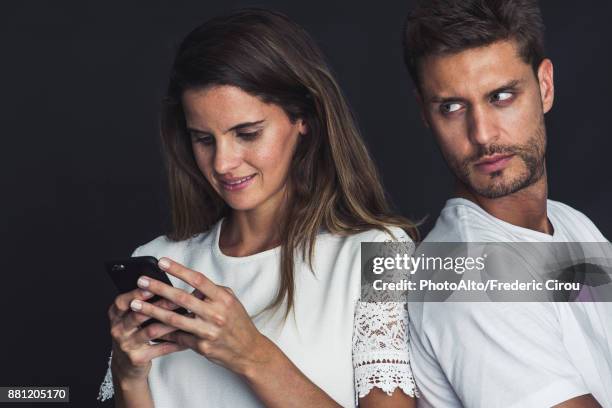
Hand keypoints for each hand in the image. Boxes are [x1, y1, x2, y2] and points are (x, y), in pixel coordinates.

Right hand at [107, 287, 188, 383]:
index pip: (122, 302)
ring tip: (187, 316)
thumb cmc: (133, 333)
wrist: (125, 365)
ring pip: (151, 331)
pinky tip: (189, 337)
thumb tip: (169, 287)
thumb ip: (143, 303)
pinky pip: (161, 348)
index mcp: (116, 315)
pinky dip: (176, 342)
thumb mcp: (130, 317)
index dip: (136, 294)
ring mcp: (127, 345)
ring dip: (171, 323)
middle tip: (178, 299)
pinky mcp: (137, 358)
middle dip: (160, 305)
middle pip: (138, 315)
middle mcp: (118, 329)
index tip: (152, 286)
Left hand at [129, 257, 272, 376]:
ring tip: (135, 305)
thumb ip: (212, 291)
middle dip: (158, 288)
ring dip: (152, 311)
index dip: (178, 270)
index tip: (162, 262)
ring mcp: (208, 331)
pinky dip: (162, 332)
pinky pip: (177, 337)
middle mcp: (216, 313)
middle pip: (182, 298)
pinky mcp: (201, 346)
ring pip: (174, 319)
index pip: (198, 279)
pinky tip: (147, 327)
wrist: (248, 351)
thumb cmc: (237, 323)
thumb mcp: (231, 301)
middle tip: (141, 282)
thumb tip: (191, 283)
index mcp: (223, 298)